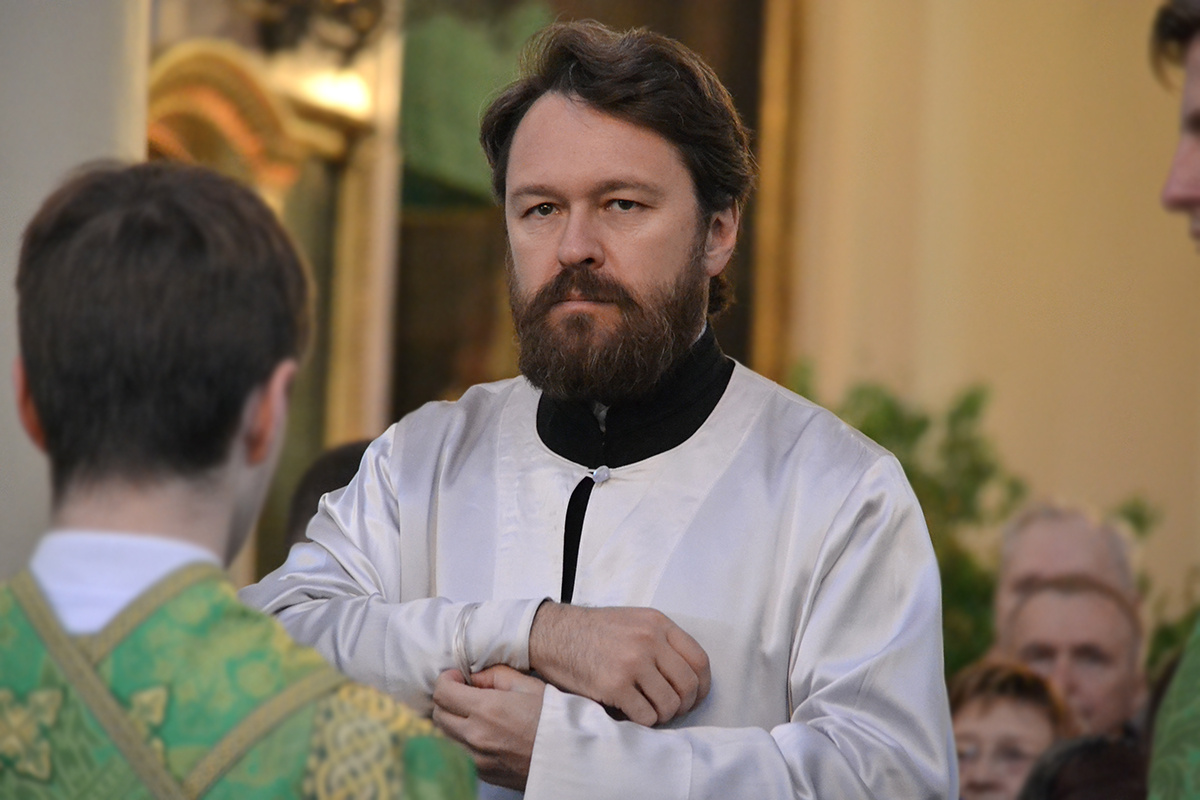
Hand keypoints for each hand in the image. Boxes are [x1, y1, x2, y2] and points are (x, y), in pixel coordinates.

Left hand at [432, 666, 545, 789]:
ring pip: (445, 737)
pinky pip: (460, 753)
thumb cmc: (554, 718)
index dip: (446, 679)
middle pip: (438, 715)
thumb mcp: (529, 685)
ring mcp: (477, 760)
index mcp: (487, 710)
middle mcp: (476, 737)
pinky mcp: (483, 774)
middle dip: (447, 699)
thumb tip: (474, 677)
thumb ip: (496, 675)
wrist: (572, 758)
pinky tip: (484, 732)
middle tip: (465, 692)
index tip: (458, 676)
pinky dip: (463, 740)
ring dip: (453, 721)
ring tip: (474, 713)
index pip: (442, 693)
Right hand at [527, 602, 709, 726]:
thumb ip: (662, 639)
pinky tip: (633, 713)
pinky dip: (644, 721)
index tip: (695, 697)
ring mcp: (632, 663)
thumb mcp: (634, 620)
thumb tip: (688, 675)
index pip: (699, 660)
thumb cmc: (594, 631)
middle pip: (688, 685)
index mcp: (658, 623)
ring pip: (669, 704)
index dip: (702, 685)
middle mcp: (648, 640)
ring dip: (663, 715)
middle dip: (684, 705)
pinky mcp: (614, 685)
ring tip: (650, 711)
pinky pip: (646, 716)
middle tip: (671, 710)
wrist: (554, 634)